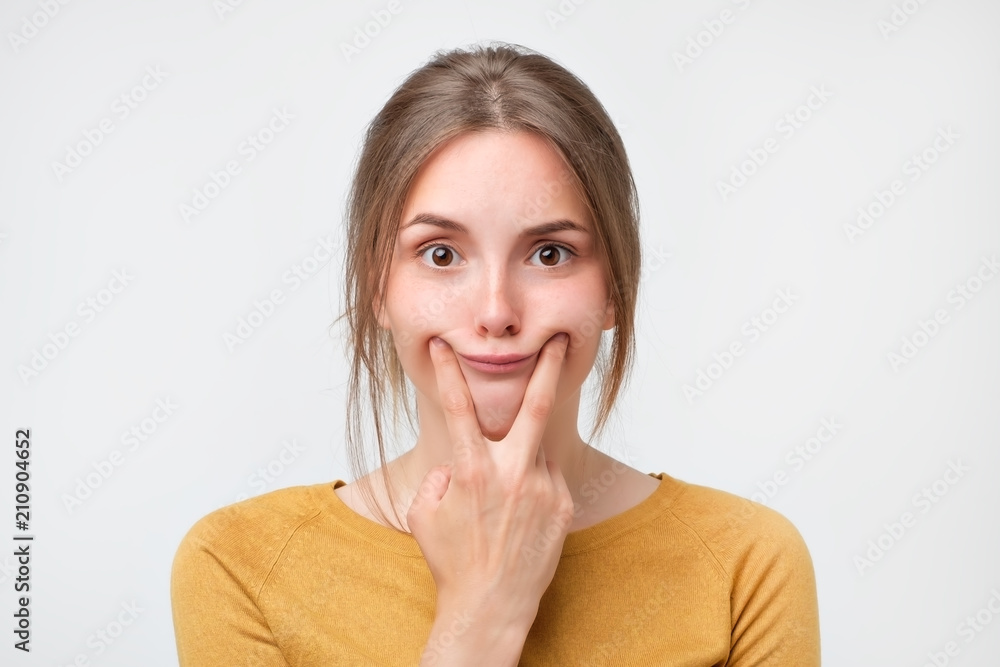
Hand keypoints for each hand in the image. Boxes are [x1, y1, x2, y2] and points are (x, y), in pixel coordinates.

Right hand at [407, 332, 574, 627]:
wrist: (491, 606)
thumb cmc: (452, 561)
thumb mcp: (425, 514)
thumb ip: (441, 476)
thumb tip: (458, 462)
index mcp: (473, 471)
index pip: (459, 408)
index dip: (449, 372)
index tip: (443, 345)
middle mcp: (513, 473)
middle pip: (537, 405)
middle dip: (549, 367)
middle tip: (560, 339)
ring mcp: (543, 488)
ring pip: (537, 451)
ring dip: (523, 460)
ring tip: (508, 502)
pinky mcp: (563, 505)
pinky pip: (548, 479)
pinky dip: (534, 486)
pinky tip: (521, 518)